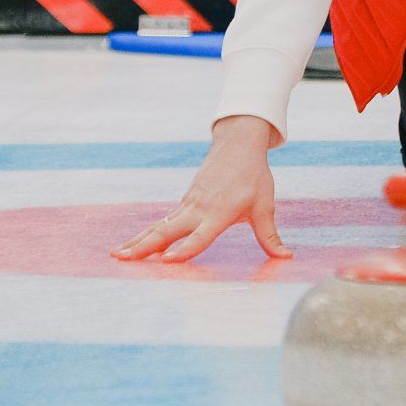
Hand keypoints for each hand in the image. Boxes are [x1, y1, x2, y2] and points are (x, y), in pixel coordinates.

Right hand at [111, 115, 290, 262]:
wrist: (239, 144)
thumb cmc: (254, 176)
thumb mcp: (265, 206)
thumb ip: (270, 236)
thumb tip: (286, 258)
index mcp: (219, 213)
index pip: (200, 236)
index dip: (185, 249)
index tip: (167, 261)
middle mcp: (199, 209)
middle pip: (168, 231)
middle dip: (145, 246)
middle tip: (123, 259)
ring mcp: (189, 204)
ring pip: (160, 225)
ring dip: (139, 240)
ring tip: (118, 254)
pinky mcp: (185, 201)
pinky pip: (164, 220)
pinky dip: (148, 233)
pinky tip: (135, 245)